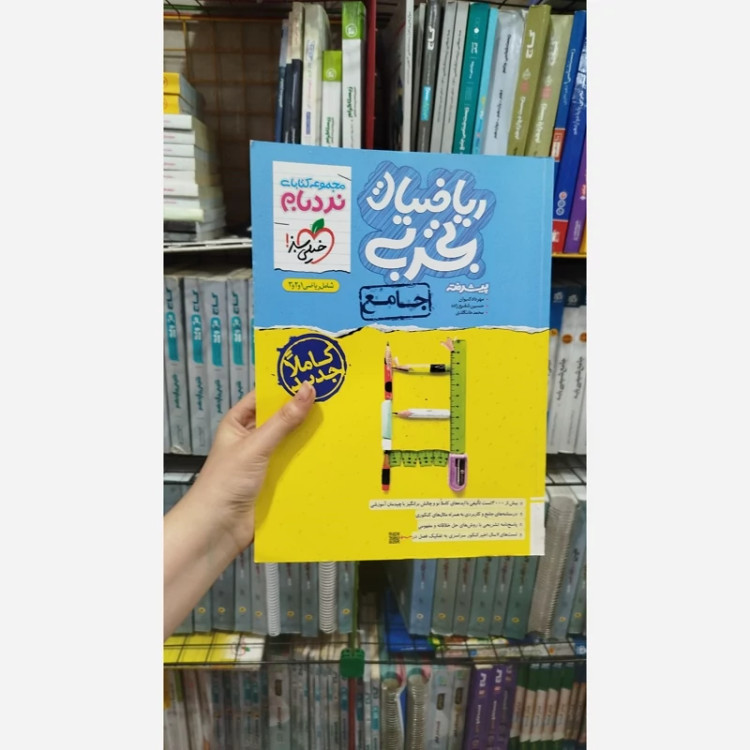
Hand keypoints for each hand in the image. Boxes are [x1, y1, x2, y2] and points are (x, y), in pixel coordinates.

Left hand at [191, 381, 315, 554]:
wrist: (217, 529)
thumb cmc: (223, 485)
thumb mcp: (255, 446)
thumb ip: (283, 420)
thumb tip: (306, 391)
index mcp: (238, 423)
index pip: (265, 396)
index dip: (286, 387)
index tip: (313, 378)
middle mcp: (252, 439)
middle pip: (282, 419)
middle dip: (304, 413)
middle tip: (332, 400)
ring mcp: (265, 460)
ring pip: (292, 442)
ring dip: (309, 438)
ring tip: (337, 424)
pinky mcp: (276, 481)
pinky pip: (297, 465)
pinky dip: (310, 461)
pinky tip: (329, 454)